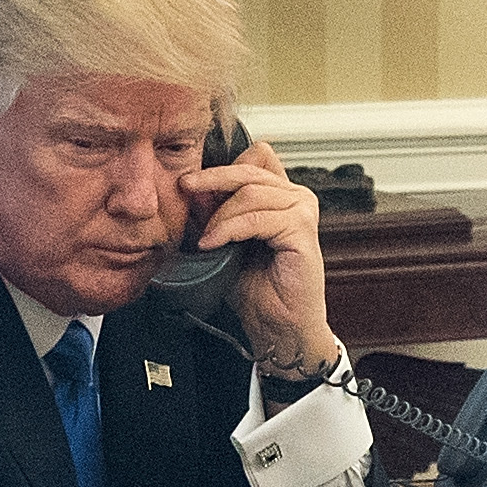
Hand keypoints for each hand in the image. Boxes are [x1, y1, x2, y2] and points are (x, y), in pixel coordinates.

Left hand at [176, 134, 340, 375]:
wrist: (279, 328)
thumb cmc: (257, 290)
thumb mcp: (226, 242)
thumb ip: (215, 214)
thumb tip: (191, 187)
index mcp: (282, 195)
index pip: (255, 158)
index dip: (223, 166)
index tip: (191, 182)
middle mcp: (297, 198)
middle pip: (250, 169)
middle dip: (212, 178)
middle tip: (184, 186)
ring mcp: (303, 212)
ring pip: (251, 193)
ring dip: (219, 215)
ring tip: (204, 238)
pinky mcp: (302, 232)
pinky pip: (257, 218)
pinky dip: (230, 229)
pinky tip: (213, 244)